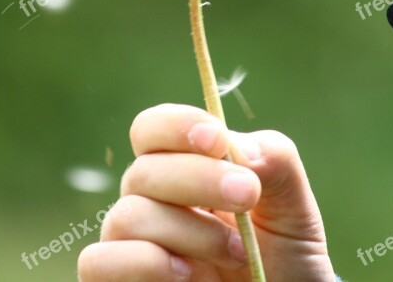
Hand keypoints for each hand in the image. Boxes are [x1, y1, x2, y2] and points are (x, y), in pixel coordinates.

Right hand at [78, 103, 335, 280]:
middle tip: (247, 196)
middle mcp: (149, 203)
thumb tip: (237, 146)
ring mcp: (131, 245)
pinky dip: (144, 263)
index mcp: (181, 171)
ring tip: (236, 253)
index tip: (217, 141)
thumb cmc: (282, 257)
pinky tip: (187, 275)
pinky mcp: (118, 280)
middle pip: (142, 171)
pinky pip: (98, 262)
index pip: (151, 130)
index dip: (176, 126)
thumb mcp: (293, 206)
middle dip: (199, 179)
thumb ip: (275, 161)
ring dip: (189, 232)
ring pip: (128, 216)